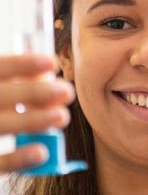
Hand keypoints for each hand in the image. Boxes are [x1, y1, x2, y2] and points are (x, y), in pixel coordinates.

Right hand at [0, 54, 74, 173]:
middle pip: (0, 96)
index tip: (53, 63)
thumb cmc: (0, 105)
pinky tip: (41, 152)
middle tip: (67, 92)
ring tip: (62, 116)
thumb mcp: (5, 88)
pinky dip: (18, 159)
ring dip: (32, 120)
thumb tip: (47, 77)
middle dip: (34, 92)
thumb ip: (21, 82)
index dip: (23, 64)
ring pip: (1, 125)